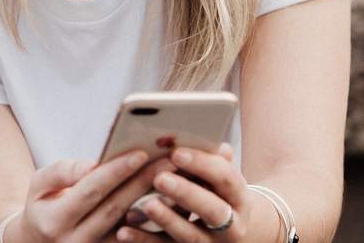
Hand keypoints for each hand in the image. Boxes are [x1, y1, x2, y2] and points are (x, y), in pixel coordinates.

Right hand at [7, 150, 174, 242]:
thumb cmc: (42, 207)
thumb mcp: (38, 186)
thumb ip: (62, 172)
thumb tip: (92, 164)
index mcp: (55, 221)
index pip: (90, 191)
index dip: (115, 172)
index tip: (140, 152)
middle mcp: (76, 242)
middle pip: (116, 209)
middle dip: (143, 183)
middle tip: (168, 162)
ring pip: (131, 229)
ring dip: (156, 206)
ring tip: (178, 182)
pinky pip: (136, 241)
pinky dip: (156, 224)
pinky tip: (173, 205)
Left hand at [116, 143, 249, 242]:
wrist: (233, 234)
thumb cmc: (217, 193)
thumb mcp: (219, 178)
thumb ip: (207, 159)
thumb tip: (194, 132)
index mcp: (240, 198)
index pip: (227, 179)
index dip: (203, 164)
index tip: (176, 152)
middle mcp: (232, 225)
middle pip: (213, 210)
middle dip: (187, 193)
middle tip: (160, 178)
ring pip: (191, 235)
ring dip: (167, 220)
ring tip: (147, 204)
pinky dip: (144, 240)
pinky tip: (124, 231)